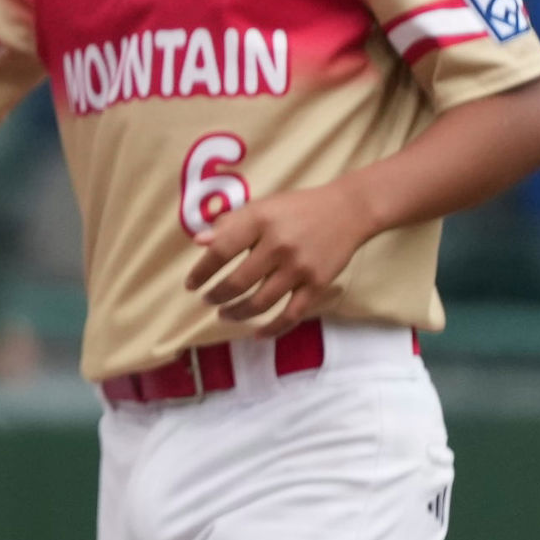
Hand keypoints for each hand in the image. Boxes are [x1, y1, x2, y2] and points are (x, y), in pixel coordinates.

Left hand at [186, 181, 377, 333]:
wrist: (348, 210)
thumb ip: (230, 223)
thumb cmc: (297, 208)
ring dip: (237, 313)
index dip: (201, 271)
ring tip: (225, 314)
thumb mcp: (262, 206)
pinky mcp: (318, 284)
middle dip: (217, 296)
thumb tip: (199, 242)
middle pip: (238, 281)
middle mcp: (279, 245)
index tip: (191, 284)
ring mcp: (300, 267)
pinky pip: (291, 314)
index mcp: (260, 220)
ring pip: (261, 302)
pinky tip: (257, 334)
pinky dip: (272, 328)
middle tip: (208, 300)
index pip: (221, 250)